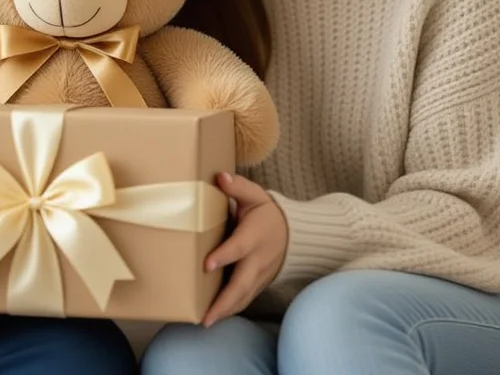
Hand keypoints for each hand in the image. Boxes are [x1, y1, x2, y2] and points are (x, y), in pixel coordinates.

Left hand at [201, 172, 288, 326]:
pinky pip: (244, 299)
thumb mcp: (256, 196)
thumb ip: (238, 186)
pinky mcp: (258, 284)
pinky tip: (214, 317)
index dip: (224, 255)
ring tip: (205, 322)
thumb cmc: (267, 214)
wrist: (294, 235)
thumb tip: (220, 177)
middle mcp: (258, 260)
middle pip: (242, 283)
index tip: (207, 264)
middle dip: (224, 301)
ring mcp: (260, 276)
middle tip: (205, 316)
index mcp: (254, 236)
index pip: (238, 247)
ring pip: (243, 297)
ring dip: (225, 311)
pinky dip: (231, 310)